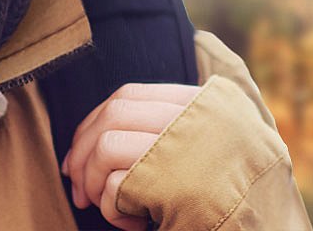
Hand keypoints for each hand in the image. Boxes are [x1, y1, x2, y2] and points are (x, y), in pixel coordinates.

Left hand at [60, 82, 202, 230]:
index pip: (130, 95)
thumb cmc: (233, 201)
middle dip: (81, 152)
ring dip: (94, 183)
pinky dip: (112, 211)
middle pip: (113, 114)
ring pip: (106, 146)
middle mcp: (200, 117)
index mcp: (210, 103)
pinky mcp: (172, 184)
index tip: (79, 153)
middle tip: (79, 189)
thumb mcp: (214, 148)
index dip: (93, 123)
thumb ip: (174, 128)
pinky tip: (136, 224)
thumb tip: (95, 132)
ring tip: (112, 208)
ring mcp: (187, 147)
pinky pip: (115, 186)